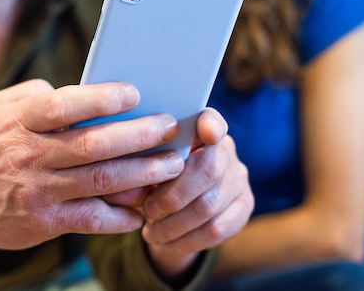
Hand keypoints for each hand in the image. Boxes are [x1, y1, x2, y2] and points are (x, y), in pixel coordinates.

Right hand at [0, 79, 185, 276]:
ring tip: (172, 164)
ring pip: (100, 181)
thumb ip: (35, 94)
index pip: (64, 106)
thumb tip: (84, 89)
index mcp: (18, 121)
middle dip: (139, 135)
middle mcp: (28, 155)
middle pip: (93, 145)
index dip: (102, 99)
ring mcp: (37, 191)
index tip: (134, 94)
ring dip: (142, 173)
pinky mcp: (44, 222)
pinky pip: (92, 219)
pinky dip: (121, 216)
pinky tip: (142, 208)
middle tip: (169, 127)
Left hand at [106, 108, 253, 281]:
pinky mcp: (244, 207)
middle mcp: (225, 149)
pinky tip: (167, 243)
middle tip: (148, 210)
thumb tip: (120, 188)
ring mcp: (238, 178)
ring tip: (151, 233)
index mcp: (199, 128)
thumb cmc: (152, 177)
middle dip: (173, 196)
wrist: (174, 210)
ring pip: (209, 205)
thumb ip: (135, 170)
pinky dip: (187, 241)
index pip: (212, 120)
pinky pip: (217, 229)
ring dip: (174, 224)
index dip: (211, 125)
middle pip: (208, 169)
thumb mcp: (142, 168)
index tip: (206, 133)